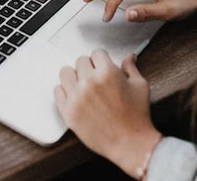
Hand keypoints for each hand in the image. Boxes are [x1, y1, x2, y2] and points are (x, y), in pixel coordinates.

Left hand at [54, 50, 161, 177]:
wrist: (130, 144)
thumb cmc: (137, 117)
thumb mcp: (140, 86)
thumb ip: (130, 68)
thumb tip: (129, 57)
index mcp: (107, 73)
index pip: (96, 53)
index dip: (102, 60)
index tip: (103, 66)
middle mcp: (89, 83)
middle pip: (80, 61)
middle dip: (89, 67)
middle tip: (96, 78)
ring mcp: (77, 97)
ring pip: (65, 72)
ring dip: (74, 76)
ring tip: (83, 85)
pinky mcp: (68, 112)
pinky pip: (57, 91)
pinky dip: (65, 91)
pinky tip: (75, 96)